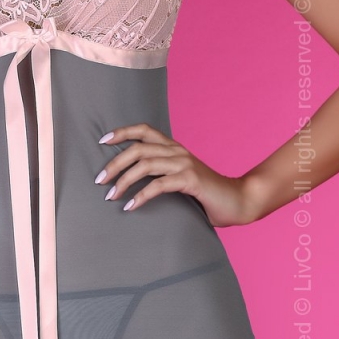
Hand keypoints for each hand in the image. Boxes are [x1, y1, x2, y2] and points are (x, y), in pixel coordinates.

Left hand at [95, 123, 257, 226]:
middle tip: (99, 180)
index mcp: (174, 148)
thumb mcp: (181, 179)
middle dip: (114, 163)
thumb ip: (162, 176)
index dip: (122, 132)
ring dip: (123, 180)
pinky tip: (130, 207)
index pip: (145, 130)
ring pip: (145, 164)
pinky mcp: (191, 180)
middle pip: (138, 148)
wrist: (240, 201)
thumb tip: (133, 183)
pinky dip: (141, 196)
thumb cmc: (207, 195)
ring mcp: (185, 164)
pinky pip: (158, 185)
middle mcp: (178, 152)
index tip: (102, 140)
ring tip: (110, 196)